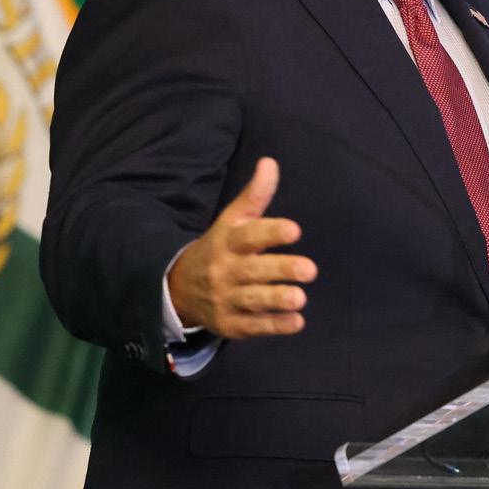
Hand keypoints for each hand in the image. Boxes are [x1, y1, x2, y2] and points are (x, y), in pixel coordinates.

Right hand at [168, 157, 315, 338]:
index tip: (295, 230)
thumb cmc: (220, 248)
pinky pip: (253, 326)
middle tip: (310, 270)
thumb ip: (254, 195)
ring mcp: (226, 299)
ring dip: (277, 300)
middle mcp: (226, 271)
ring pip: (254, 301)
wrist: (179, 289)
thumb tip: (270, 162)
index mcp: (228, 242)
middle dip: (281, 270)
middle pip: (254, 271)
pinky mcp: (230, 324)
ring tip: (300, 297)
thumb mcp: (232, 220)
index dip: (271, 233)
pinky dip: (274, 326)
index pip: (249, 236)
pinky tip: (296, 322)